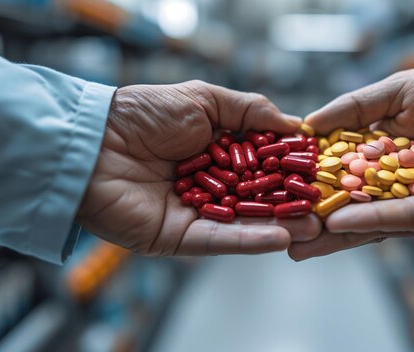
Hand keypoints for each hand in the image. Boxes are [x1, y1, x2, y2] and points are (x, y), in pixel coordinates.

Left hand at [77, 81, 321, 255]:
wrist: (91, 142)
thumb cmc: (143, 114)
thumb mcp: (203, 99)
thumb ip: (249, 111)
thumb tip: (293, 124)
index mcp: (213, 150)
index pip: (260, 162)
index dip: (289, 166)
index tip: (319, 169)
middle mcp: (208, 183)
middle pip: (257, 196)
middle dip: (290, 201)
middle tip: (323, 205)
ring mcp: (195, 212)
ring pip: (243, 222)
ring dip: (279, 225)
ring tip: (312, 226)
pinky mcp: (179, 237)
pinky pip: (219, 240)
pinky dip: (249, 240)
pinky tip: (280, 237)